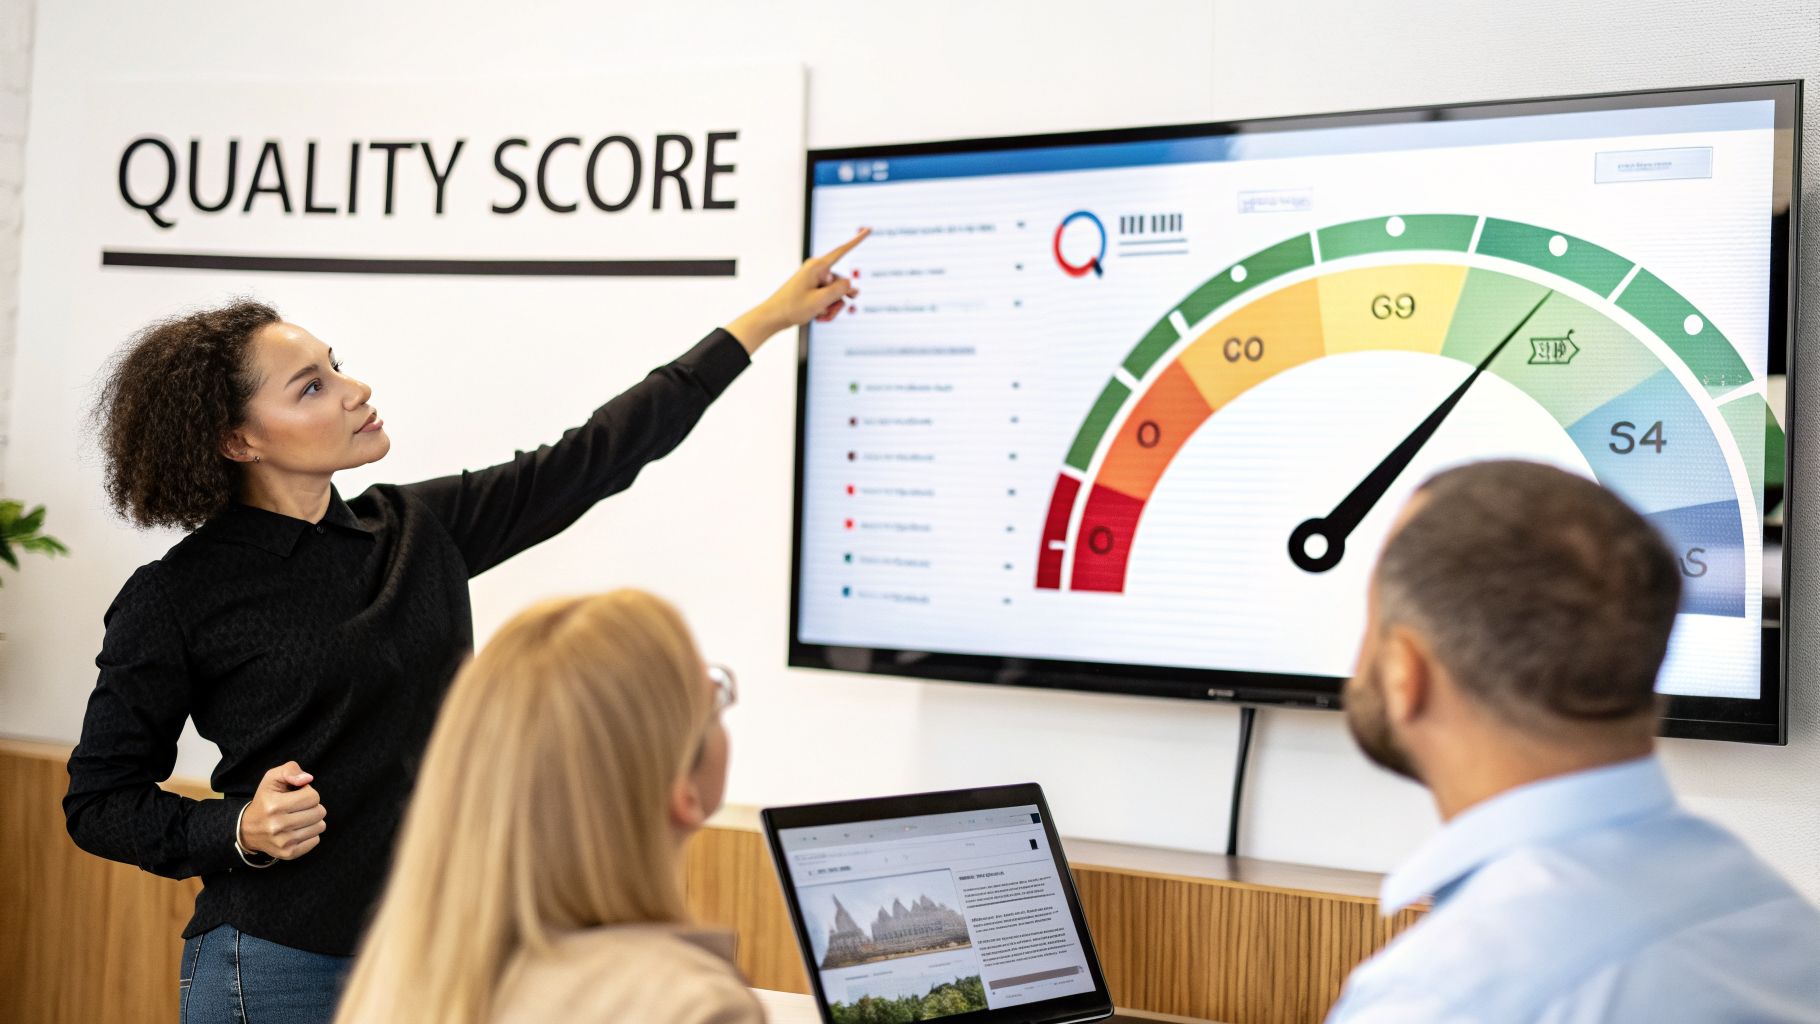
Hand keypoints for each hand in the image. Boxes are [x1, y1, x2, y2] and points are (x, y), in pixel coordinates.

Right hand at [239, 761, 325, 860]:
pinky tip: (297, 830)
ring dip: (313, 820)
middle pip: (319, 812)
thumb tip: (307, 779)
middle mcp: (277, 825)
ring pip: (320, 826)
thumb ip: (290, 770)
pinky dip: (310, 834)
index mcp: (274, 805)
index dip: (308, 793)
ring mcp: (283, 842)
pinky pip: (315, 840)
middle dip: (312, 806)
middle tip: (298, 808)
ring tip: (298, 818)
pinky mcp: (289, 853)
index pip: (313, 796)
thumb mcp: (272, 778)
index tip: (296, 795)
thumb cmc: (265, 800)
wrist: (248, 829)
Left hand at [725, 228, 870, 353]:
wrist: (773, 317)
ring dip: (833, 307)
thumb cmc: (793, 307)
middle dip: (840, 299)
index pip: (842, 251)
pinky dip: (827, 307)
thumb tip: (851, 284)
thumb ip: (840, 291)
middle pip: (842, 282)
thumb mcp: (821, 300)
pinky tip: (818, 316)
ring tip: (821, 316)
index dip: (857, 240)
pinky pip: (828, 297)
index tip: (869, 229)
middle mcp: (817, 270)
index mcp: (818, 267)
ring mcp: (815, 280)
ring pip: (836, 293)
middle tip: (831, 310)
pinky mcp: (813, 289)